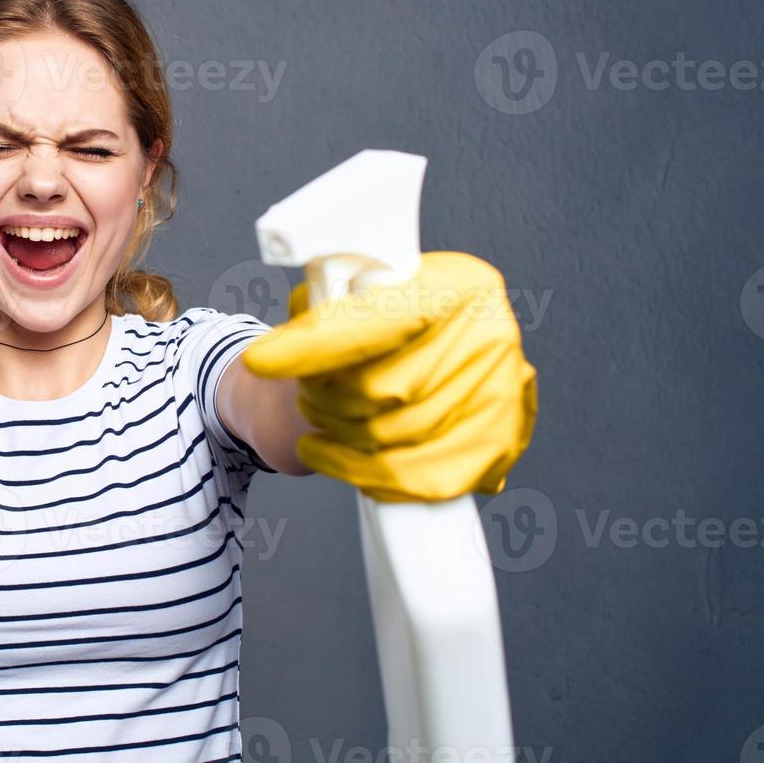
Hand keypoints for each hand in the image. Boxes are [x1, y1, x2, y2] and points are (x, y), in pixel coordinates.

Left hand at [241, 251, 537, 501]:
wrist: (430, 361)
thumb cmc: (381, 329)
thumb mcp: (349, 296)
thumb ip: (320, 307)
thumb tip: (278, 346)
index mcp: (457, 284)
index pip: (380, 319)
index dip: (318, 343)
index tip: (262, 360)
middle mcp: (491, 335)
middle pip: (379, 388)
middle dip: (324, 398)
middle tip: (307, 394)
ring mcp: (502, 395)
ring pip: (389, 437)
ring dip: (337, 434)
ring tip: (320, 419)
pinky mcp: (498, 447)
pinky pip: (415, 478)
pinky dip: (360, 472)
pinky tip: (332, 454)